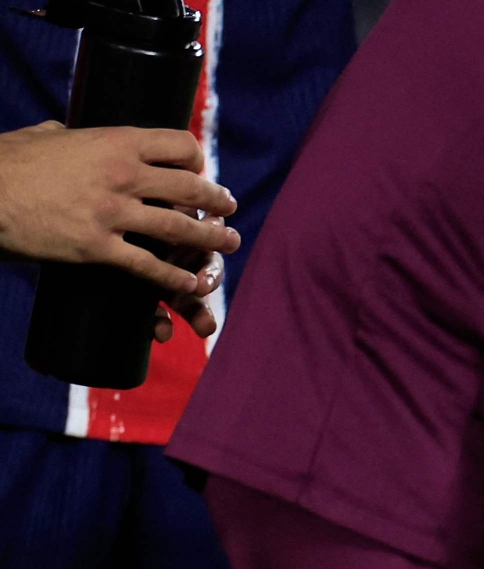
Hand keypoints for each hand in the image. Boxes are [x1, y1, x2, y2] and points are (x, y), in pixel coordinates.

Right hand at [0, 123, 235, 333]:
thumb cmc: (8, 162)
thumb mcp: (44, 136)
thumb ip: (68, 136)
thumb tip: (70, 135)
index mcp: (113, 141)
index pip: (177, 144)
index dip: (195, 158)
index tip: (199, 169)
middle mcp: (122, 175)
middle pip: (189, 187)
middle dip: (216, 199)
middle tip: (229, 207)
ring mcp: (112, 213)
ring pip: (180, 228)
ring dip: (211, 239)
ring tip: (229, 242)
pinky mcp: (98, 248)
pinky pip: (149, 267)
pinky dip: (174, 278)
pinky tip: (190, 285)